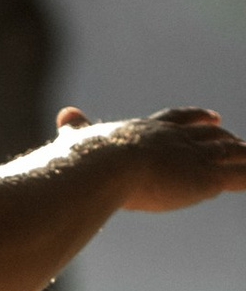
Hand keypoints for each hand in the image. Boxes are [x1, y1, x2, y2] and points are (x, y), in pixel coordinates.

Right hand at [56, 102, 245, 213]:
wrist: (103, 166)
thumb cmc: (86, 159)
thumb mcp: (80, 141)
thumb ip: (75, 129)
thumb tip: (62, 112)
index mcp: (149, 132)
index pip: (179, 121)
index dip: (196, 119)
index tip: (213, 116)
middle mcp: (175, 141)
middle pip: (209, 136)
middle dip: (225, 139)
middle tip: (237, 140)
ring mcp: (191, 158)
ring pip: (228, 155)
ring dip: (243, 157)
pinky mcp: (203, 178)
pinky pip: (236, 176)